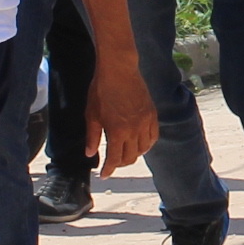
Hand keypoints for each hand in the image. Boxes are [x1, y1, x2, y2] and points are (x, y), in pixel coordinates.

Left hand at [86, 59, 157, 175]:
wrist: (119, 70)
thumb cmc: (101, 90)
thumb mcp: (91, 114)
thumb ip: (92, 136)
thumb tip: (90, 154)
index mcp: (117, 132)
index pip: (114, 159)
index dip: (109, 170)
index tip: (104, 174)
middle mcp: (133, 131)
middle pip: (130, 157)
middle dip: (120, 164)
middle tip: (113, 163)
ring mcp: (145, 123)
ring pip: (143, 149)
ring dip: (134, 155)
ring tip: (126, 153)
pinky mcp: (152, 115)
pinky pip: (153, 136)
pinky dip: (147, 144)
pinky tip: (140, 143)